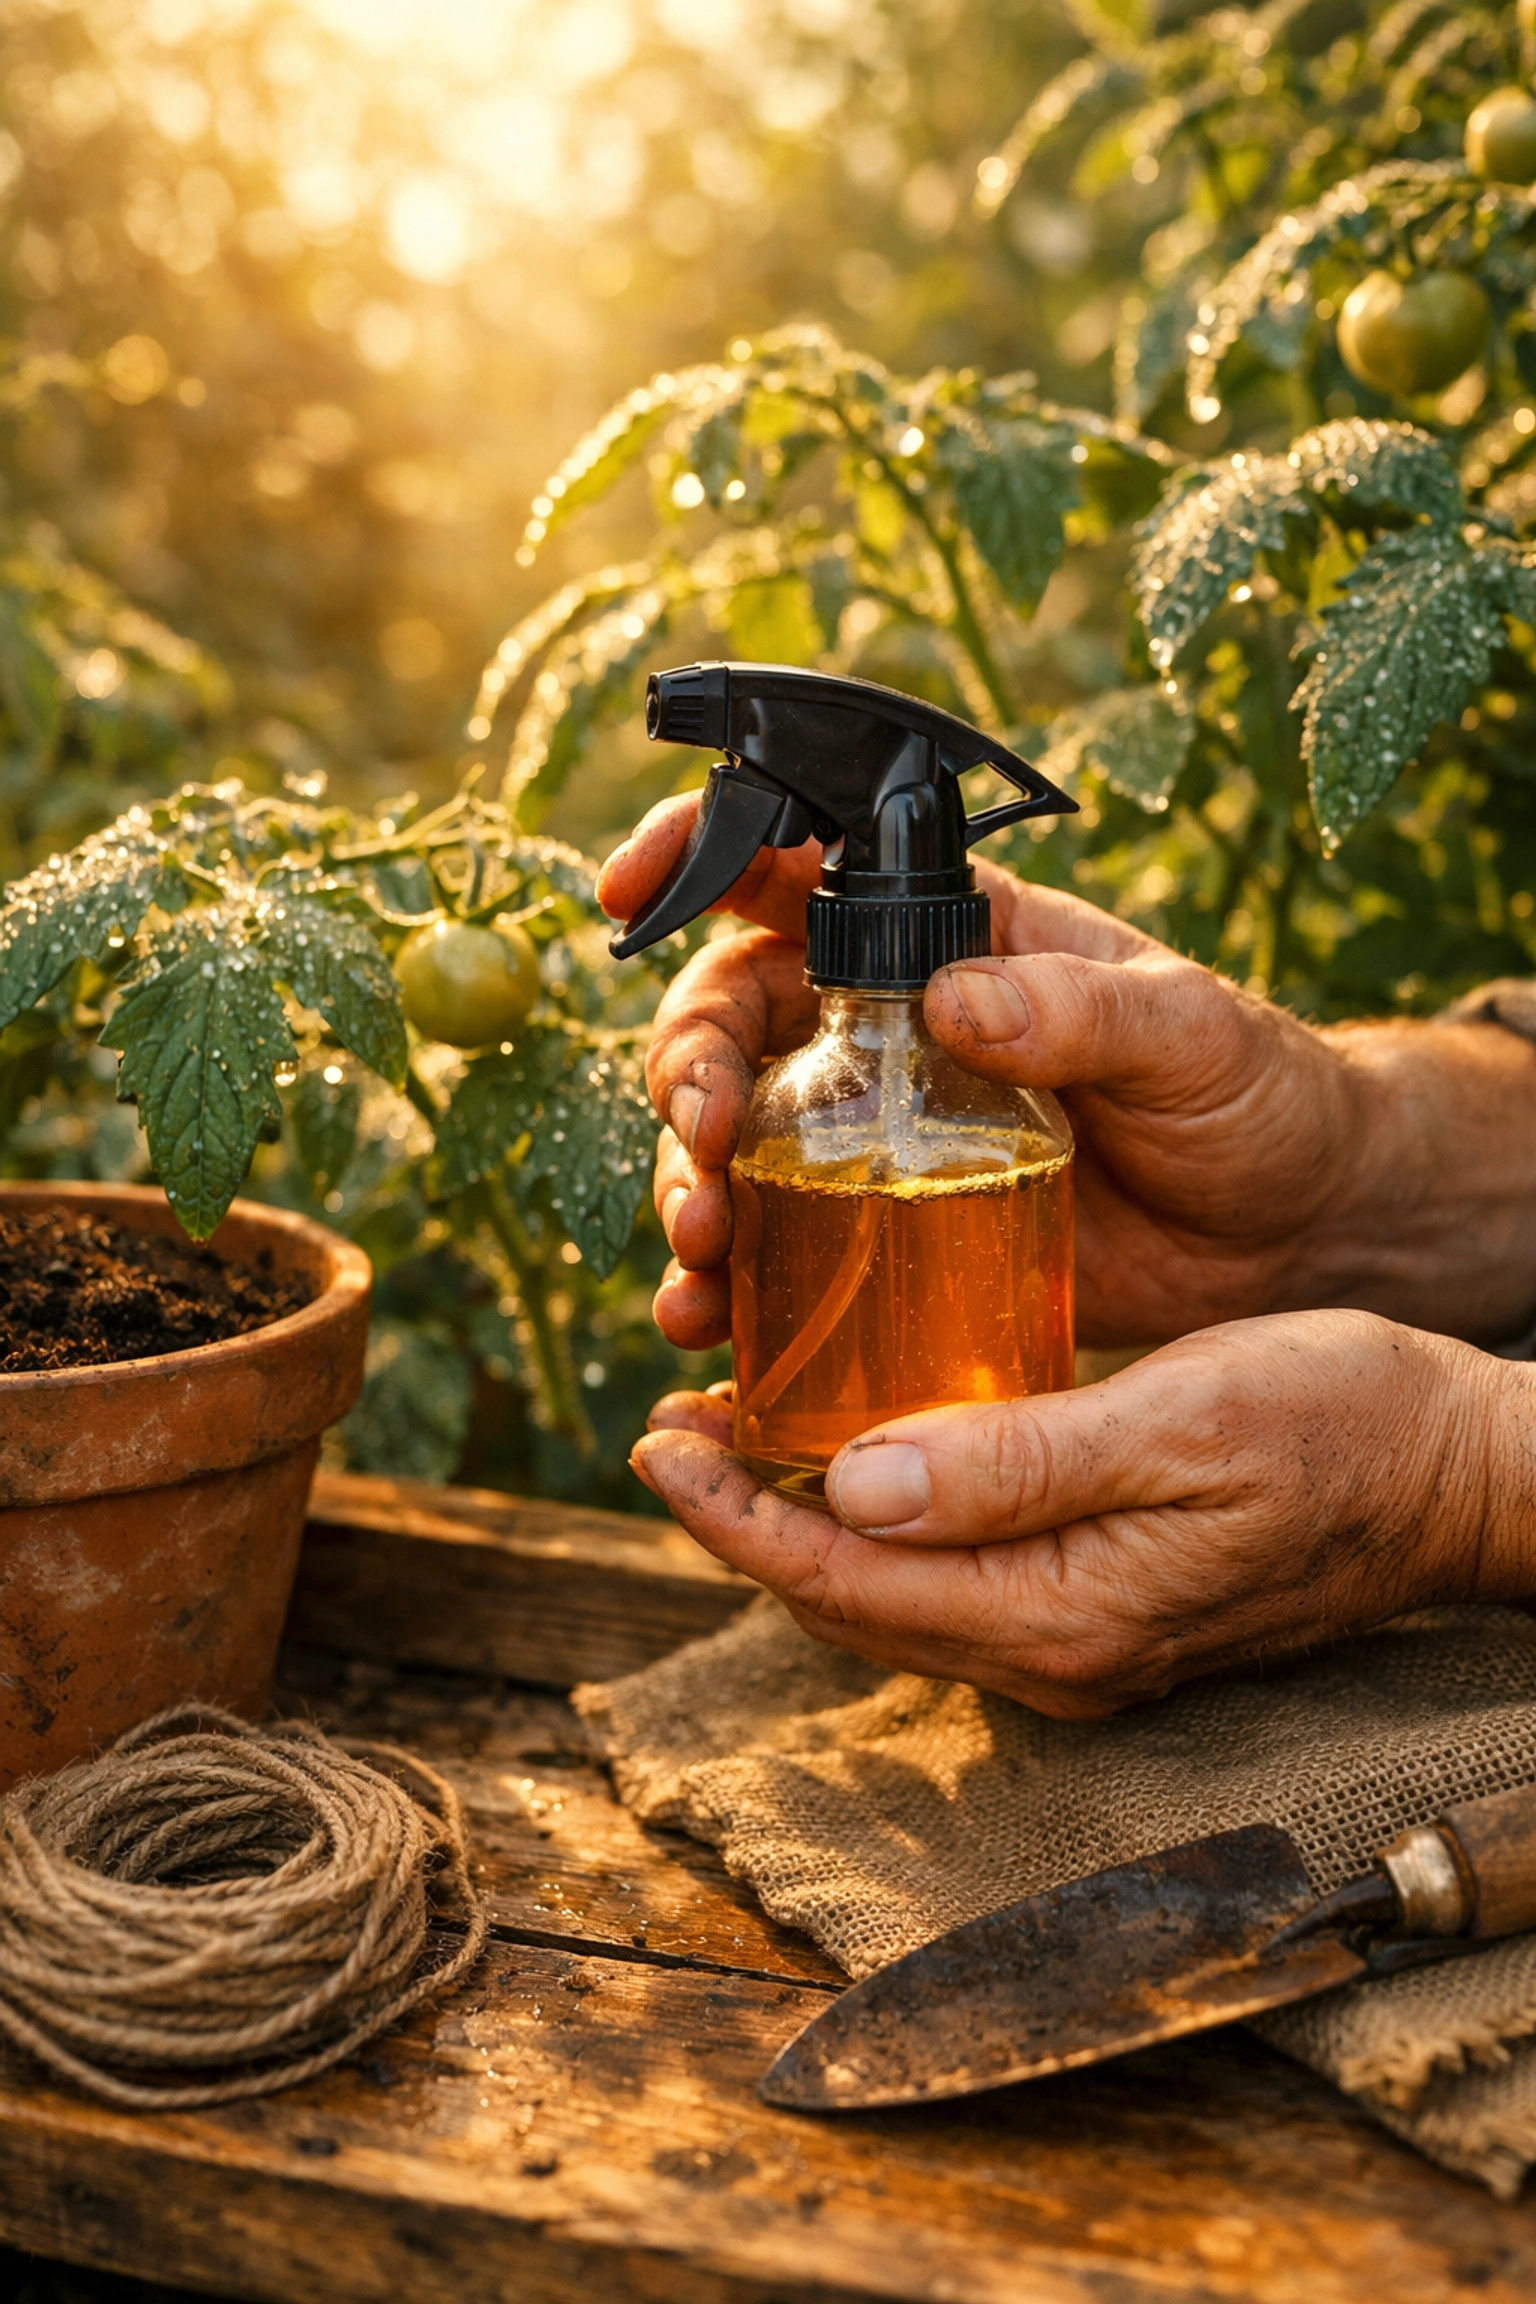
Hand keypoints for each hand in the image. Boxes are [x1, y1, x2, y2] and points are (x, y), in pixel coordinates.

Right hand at [600, 794, 1535, 1349]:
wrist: (1293, 1233)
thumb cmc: (1255, 1098)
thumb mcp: (1193, 1033)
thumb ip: (1086, 1009)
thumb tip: (957, 1000)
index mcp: (952, 937)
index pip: (801, 869)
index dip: (700, 853)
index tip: (629, 882)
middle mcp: (890, 1026)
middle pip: (731, 1020)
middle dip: (685, 1074)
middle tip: (705, 1144)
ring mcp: (879, 1138)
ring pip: (731, 1143)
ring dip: (685, 1188)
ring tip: (699, 1258)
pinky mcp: (887, 1240)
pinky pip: (776, 1253)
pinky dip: (724, 1289)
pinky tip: (707, 1329)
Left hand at [634, 1313, 1535, 1715]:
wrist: (1456, 1475)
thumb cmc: (1340, 1425)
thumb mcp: (1179, 1420)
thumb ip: (1017, 1465)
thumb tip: (854, 1489)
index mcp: (1064, 1616)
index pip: (845, 1582)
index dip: (734, 1516)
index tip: (658, 1443)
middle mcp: (1055, 1656)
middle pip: (849, 1603)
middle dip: (745, 1520)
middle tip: (671, 1428)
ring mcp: (1078, 1646)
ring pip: (892, 1597)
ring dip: (801, 1523)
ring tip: (732, 1434)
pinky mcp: (1099, 1613)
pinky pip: (949, 1583)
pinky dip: (877, 1526)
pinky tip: (854, 1460)